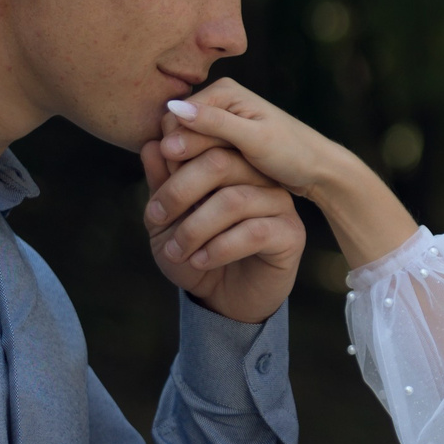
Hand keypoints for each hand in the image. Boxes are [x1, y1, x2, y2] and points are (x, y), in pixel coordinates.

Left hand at [140, 135, 303, 323]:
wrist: (223, 300)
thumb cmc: (194, 253)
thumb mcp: (167, 222)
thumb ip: (161, 186)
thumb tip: (152, 146)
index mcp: (232, 163)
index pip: (206, 143)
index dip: (174, 164)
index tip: (153, 204)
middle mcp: (259, 176)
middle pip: (221, 162)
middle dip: (180, 192)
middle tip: (157, 221)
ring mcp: (279, 202)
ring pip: (234, 200)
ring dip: (195, 228)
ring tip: (176, 251)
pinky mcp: (291, 233)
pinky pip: (254, 232)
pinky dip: (219, 248)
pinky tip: (199, 261)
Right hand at [155, 77, 335, 194]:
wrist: (317, 168)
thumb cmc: (292, 153)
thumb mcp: (255, 139)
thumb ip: (215, 124)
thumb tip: (174, 109)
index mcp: (222, 91)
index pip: (174, 119)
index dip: (176, 149)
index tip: (193, 179)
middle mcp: (217, 100)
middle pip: (175, 131)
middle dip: (182, 160)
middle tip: (200, 190)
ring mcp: (219, 119)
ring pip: (183, 146)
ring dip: (189, 168)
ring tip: (206, 192)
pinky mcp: (222, 138)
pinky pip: (196, 154)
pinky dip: (198, 171)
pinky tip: (210, 189)